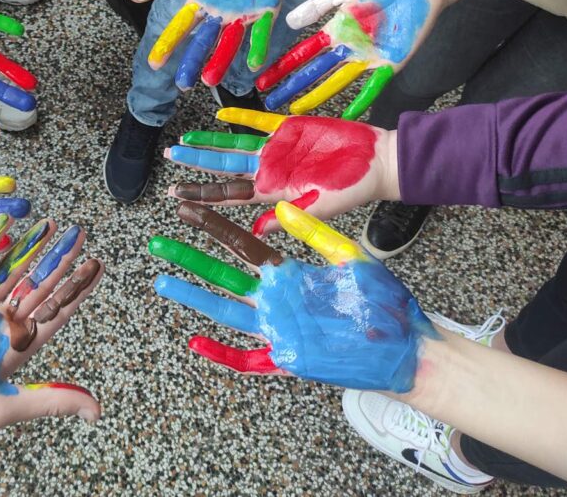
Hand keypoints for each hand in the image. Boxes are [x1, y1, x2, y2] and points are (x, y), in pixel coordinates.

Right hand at [0, 214, 102, 433]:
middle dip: (58, 260)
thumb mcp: (3, 405)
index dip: (75, 290)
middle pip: (35, 285)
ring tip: (51, 225)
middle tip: (80, 236)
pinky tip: (4, 224)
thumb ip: (49, 400)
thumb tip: (96, 411)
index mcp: (13, 346)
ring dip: (29, 248)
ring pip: (7, 270)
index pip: (54, 312)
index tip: (96, 267)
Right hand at [127, 0, 283, 88]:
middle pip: (202, 43)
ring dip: (220, 61)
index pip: (179, 29)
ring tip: (209, 80)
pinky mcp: (264, 13)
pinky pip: (260, 33)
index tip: (155, 63)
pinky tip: (252, 64)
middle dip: (193, 62)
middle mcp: (217, 17)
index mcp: (198, 6)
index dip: (167, 45)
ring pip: (228, 44)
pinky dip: (257, 47)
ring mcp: (241, 17)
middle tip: (184, 84)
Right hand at [152, 201, 436, 390]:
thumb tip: (281, 207)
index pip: (240, 244)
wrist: (408, 348)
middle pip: (222, 274)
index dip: (212, 227)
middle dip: (189, 258)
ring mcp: (278, 328)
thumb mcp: (349, 259)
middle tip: (158, 242)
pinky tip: (195, 344)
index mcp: (288, 272)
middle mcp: (275, 298)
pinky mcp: (287, 357)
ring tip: (162, 282)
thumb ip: (315, 235)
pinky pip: (246, 359)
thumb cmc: (383, 304)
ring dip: (193, 297)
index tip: (186, 208)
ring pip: (225, 311)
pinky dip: (221, 354)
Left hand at [166, 108, 396, 235]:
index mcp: (272, 191)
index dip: (202, 194)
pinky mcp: (289, 129)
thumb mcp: (320, 208)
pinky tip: (218, 115)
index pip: (229, 193)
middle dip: (196, 164)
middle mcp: (268, 170)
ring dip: (209, 143)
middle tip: (169, 158)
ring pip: (233, 145)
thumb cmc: (353, 188)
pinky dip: (239, 118)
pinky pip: (257, 123)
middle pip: (223, 167)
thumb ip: (288, 216)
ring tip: (183, 141)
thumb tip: (256, 231)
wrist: (378, 160)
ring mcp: (276, 149)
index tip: (177, 197)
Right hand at [258, 0, 440, 118]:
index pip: (303, 54)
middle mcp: (346, 50)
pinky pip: (371, 87)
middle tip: (271, 104)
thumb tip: (288, 22)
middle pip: (314, 73)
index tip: (264, 80)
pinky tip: (347, 116)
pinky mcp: (387, 65)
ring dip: (317, 97)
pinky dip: (359, 101)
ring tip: (297, 111)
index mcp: (335, 33)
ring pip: (336, 83)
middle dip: (292, 88)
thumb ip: (317, 7)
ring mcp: (366, 59)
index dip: (283, 67)